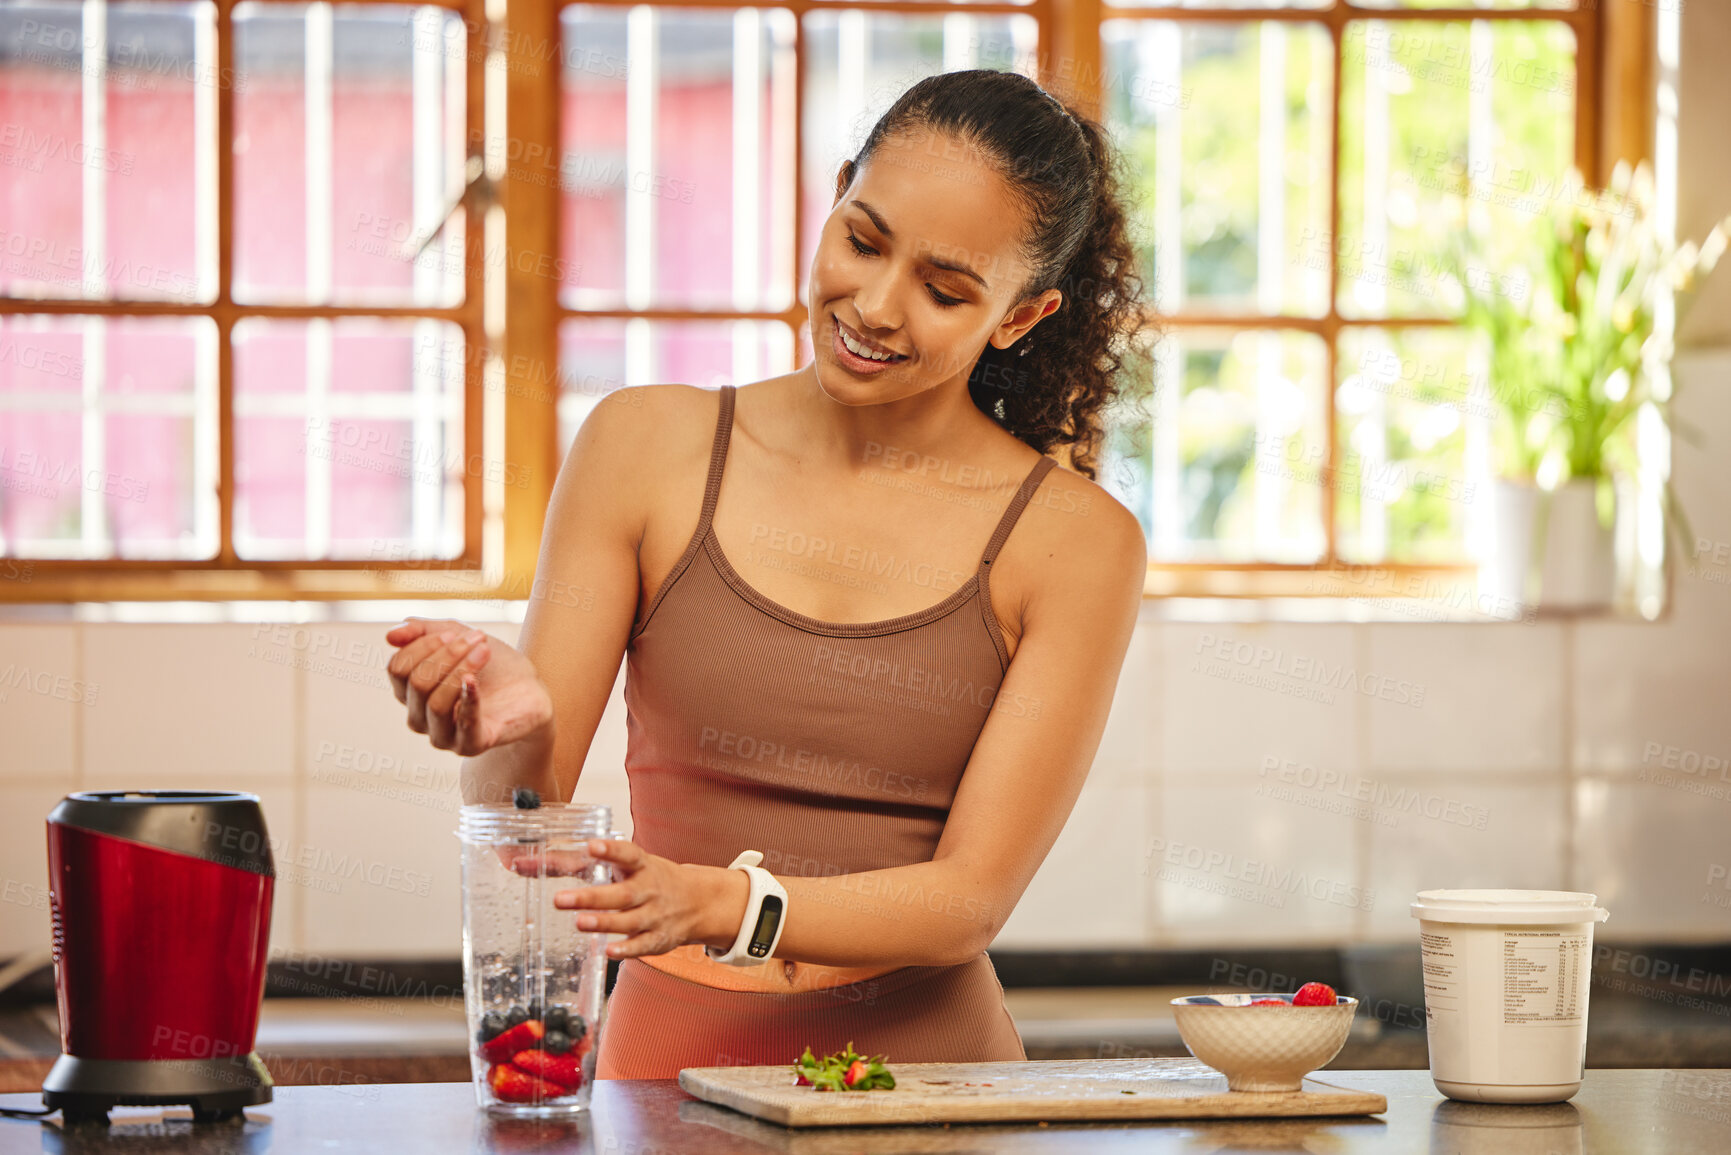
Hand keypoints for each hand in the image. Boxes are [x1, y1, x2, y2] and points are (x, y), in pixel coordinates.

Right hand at [384, 618, 553, 756]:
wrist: (530, 691)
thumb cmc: (492, 666)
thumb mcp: (458, 638)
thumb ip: (423, 631)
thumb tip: (390, 635)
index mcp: (411, 693)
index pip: (398, 668)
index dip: (424, 645)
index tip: (455, 632)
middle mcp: (420, 718)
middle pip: (417, 683)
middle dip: (448, 654)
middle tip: (479, 638)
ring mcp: (443, 736)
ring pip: (436, 704)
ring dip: (462, 669)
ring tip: (484, 651)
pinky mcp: (471, 745)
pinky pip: (463, 725)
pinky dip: (468, 700)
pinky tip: (474, 681)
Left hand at [552, 840, 748, 960]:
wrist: (698, 902)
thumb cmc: (650, 879)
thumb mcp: (624, 865)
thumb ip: (576, 865)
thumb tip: (521, 865)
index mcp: (642, 865)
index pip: (627, 854)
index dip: (611, 851)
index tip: (592, 846)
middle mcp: (649, 889)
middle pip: (622, 893)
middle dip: (591, 897)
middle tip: (560, 899)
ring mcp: (655, 915)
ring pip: (630, 920)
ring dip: (604, 922)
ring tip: (580, 922)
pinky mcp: (658, 939)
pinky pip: (643, 945)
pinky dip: (627, 949)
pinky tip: (609, 951)